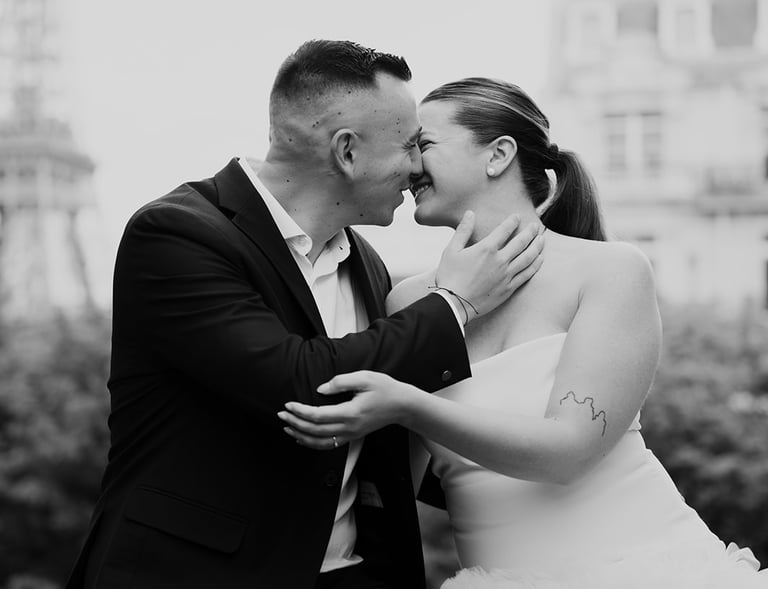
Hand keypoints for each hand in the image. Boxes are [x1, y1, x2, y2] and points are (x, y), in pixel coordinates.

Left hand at [277, 371, 416, 449]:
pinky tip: (303, 438)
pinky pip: (329, 444)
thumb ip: (341, 382)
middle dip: (295, 422)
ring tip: (287, 426)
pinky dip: (313, 443)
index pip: (318, 416)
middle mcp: (350, 428)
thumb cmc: (385, 389)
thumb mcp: (365, 377)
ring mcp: (351, 434)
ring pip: (320, 442)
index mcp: (351, 413)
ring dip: (301, 435)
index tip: (288, 404)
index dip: (300, 411)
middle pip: (315, 431)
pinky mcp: (353, 436)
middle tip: (281, 414)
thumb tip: (320, 389)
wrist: (402, 405)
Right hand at [434, 211, 544, 320]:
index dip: (513, 221)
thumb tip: (470, 213)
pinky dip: (536, 264)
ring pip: (528, 257)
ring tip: (542, 239)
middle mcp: (500, 260)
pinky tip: (540, 259)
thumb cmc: (449, 277)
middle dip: (530, 231)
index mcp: (486, 249)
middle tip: (536, 226)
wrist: (453, 304)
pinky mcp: (509, 288)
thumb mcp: (451, 250)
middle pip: (521, 242)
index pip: (504, 230)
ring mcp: (507, 275)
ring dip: (537, 246)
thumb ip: (463, 231)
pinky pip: (527, 274)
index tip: (517, 217)